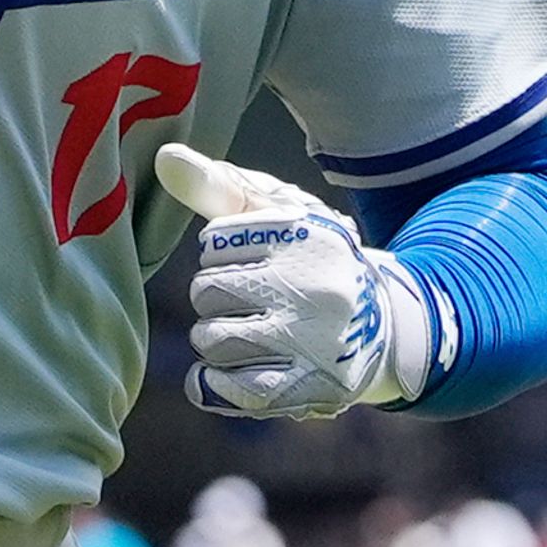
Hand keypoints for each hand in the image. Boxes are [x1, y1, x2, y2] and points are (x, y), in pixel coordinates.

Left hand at [157, 144, 439, 419]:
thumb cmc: (310, 259)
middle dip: (216, 297)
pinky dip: (213, 383)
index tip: (253, 258)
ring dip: (216, 339)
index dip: (222, 253)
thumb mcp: (277, 212)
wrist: (381, 326)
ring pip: (210, 340)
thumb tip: (164, 158)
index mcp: (308, 234)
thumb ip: (218, 184)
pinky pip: (226, 389)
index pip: (214, 241)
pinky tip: (228, 370)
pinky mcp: (307, 389)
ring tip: (251, 332)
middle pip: (207, 291)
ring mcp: (312, 342)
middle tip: (252, 299)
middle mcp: (315, 285)